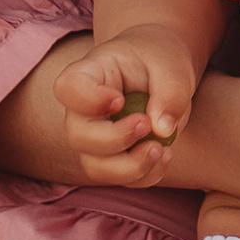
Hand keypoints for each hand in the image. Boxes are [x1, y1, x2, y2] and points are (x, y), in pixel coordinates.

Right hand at [55, 28, 198, 187]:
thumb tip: (162, 130)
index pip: (68, 88)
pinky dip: (146, 175)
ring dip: (130, 167)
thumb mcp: (171, 64)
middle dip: (115, 139)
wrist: (161, 70)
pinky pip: (121, 180)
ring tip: (161, 149)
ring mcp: (94, 138)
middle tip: (148, 124)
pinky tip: (166, 154)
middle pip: (79, 136)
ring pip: (95, 167)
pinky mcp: (113, 158)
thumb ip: (170, 91)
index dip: (88, 100)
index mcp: (89, 74)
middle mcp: (83, 110)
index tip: (119, 99)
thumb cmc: (159, 59)